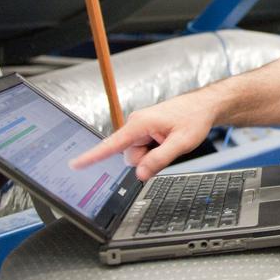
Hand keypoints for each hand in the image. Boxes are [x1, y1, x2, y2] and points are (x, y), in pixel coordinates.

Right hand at [69, 90, 217, 180]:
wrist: (204, 106)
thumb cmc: (194, 118)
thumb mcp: (182, 143)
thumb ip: (159, 159)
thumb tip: (140, 174)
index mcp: (139, 124)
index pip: (111, 144)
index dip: (92, 156)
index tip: (75, 164)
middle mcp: (135, 124)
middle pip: (129, 157)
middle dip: (146, 159)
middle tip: (167, 146)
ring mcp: (139, 128)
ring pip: (137, 155)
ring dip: (152, 154)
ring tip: (168, 140)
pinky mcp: (144, 131)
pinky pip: (143, 149)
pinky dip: (154, 150)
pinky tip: (166, 140)